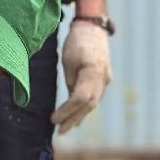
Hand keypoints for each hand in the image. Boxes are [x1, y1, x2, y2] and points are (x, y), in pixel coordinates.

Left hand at [51, 19, 112, 133]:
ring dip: (79, 116)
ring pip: (93, 103)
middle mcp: (103, 78)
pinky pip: (94, 97)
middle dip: (74, 119)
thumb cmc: (77, 41)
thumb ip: (71, 81)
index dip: (67, 111)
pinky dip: (84, 108)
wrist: (93, 27)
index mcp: (93, 71)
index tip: (53, 120)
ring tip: (65, 128)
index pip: (80, 98)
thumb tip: (70, 101)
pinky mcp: (104, 79)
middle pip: (89, 104)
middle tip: (60, 132)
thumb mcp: (69, 60)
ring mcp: (106, 79)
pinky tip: (76, 118)